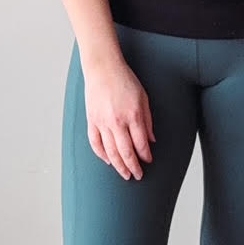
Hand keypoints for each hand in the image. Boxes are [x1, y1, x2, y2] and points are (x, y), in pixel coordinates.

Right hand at [82, 56, 155, 179]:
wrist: (103, 68)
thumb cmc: (125, 81)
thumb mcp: (143, 98)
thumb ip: (148, 121)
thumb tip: (151, 141)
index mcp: (133, 115)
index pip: (141, 143)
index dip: (145, 155)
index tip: (148, 162)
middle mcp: (117, 121)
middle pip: (126, 152)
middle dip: (133, 167)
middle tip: (137, 176)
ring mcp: (102, 122)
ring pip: (110, 151)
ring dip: (118, 165)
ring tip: (125, 174)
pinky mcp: (91, 121)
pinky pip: (95, 143)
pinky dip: (101, 154)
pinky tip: (108, 161)